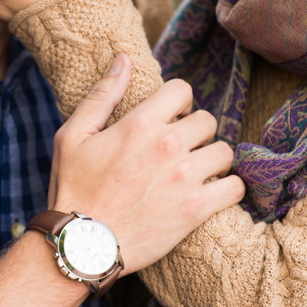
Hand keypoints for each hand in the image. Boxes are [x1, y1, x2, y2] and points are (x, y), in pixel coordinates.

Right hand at [49, 53, 244, 272]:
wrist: (81, 246)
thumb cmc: (72, 190)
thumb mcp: (72, 136)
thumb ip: (102, 96)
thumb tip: (124, 60)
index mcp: (140, 124)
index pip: (182, 90)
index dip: (177, 101)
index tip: (170, 117)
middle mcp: (168, 146)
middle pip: (207, 120)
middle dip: (195, 131)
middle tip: (179, 150)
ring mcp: (185, 179)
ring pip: (224, 152)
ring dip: (212, 159)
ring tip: (194, 172)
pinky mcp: (196, 209)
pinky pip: (235, 187)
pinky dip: (227, 189)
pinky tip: (210, 193)